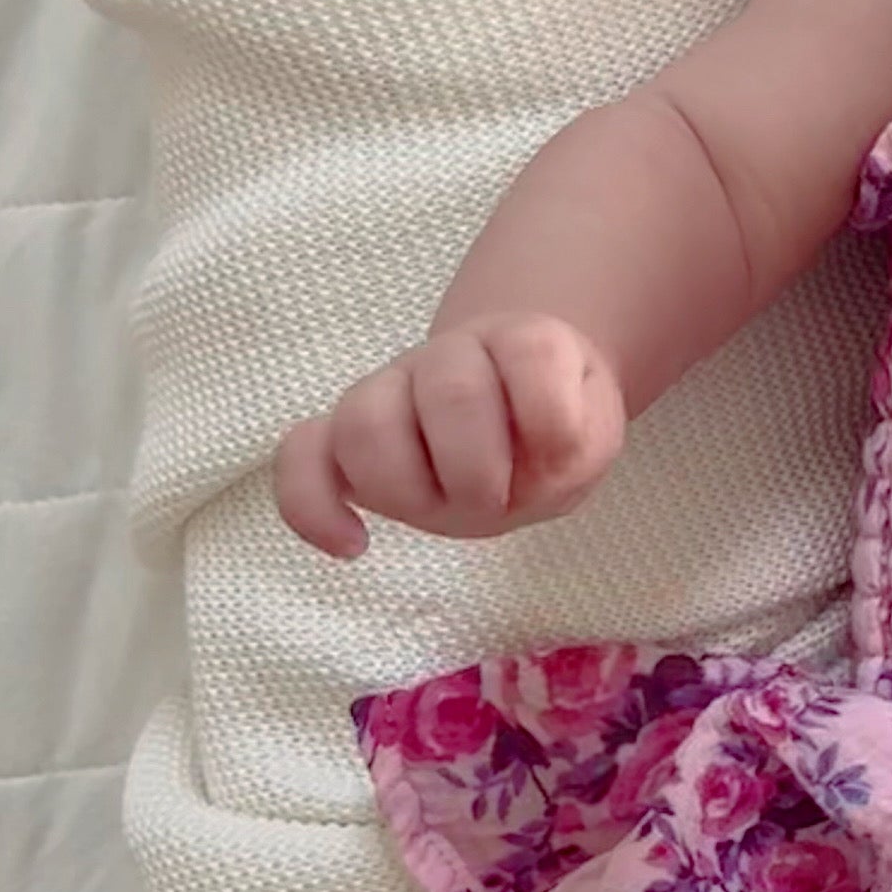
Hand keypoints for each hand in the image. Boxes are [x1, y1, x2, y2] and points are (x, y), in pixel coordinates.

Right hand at [274, 313, 626, 558]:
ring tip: (436, 509)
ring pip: (364, 421)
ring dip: (408, 484)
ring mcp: (385, 394)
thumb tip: (541, 446)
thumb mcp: (593, 438)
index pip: (532, 354)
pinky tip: (353, 545)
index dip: (552, 416)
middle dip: (482, 465)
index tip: (558, 456)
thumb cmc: (551, 432)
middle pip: (449, 389)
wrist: (509, 420)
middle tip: (497, 498)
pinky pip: (298, 458)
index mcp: (518, 346)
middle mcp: (444, 360)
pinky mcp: (340, 439)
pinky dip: (314, 505)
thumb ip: (577, 436)